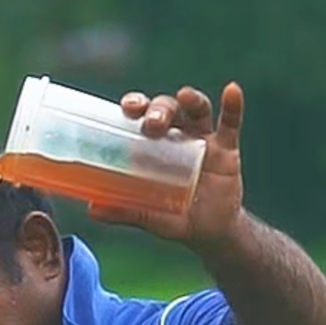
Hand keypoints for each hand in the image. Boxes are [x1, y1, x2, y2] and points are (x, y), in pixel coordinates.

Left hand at [94, 82, 245, 252]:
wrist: (211, 234)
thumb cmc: (176, 218)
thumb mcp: (150, 217)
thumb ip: (126, 212)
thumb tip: (92, 210)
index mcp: (154, 146)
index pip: (142, 117)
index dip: (136, 106)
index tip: (127, 107)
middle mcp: (178, 136)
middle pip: (168, 109)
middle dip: (160, 109)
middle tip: (153, 122)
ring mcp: (204, 140)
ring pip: (197, 110)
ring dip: (191, 100)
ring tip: (186, 97)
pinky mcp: (227, 149)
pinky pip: (231, 123)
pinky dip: (233, 106)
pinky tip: (231, 91)